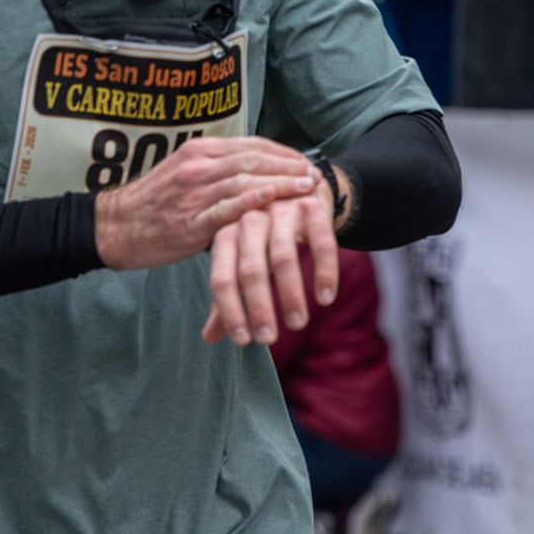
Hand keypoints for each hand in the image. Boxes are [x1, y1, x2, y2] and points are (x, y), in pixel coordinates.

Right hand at [93, 136, 316, 270]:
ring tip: (308, 188)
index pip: (251, 145)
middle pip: (254, 159)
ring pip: (246, 180)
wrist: (113, 226)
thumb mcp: (181, 174)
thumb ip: (215, 171)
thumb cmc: (151, 204)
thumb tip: (251, 173)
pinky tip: (274, 199)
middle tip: (316, 174)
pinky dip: (253, 201)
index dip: (282, 152)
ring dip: (282, 182)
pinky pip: (228, 207)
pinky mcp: (191, 220)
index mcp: (199, 152)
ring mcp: (194, 192)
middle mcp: (198, 166)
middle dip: (289, 166)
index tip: (305, 161)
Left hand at [199, 165, 348, 346]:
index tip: (243, 341)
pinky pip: (321, 243)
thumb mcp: (243, 263)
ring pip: (284, 257)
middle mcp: (250, 220)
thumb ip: (229, 297)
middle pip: (251, 269)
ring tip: (297, 324)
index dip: (230, 311)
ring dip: (291, 295)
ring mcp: (281, 211)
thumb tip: (208, 338)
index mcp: (226, 235)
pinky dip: (324, 273)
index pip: (221, 278)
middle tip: (268, 339)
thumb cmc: (265, 239)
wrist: (299, 192)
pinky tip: (326, 298)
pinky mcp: (313, 208)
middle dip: (260, 308)